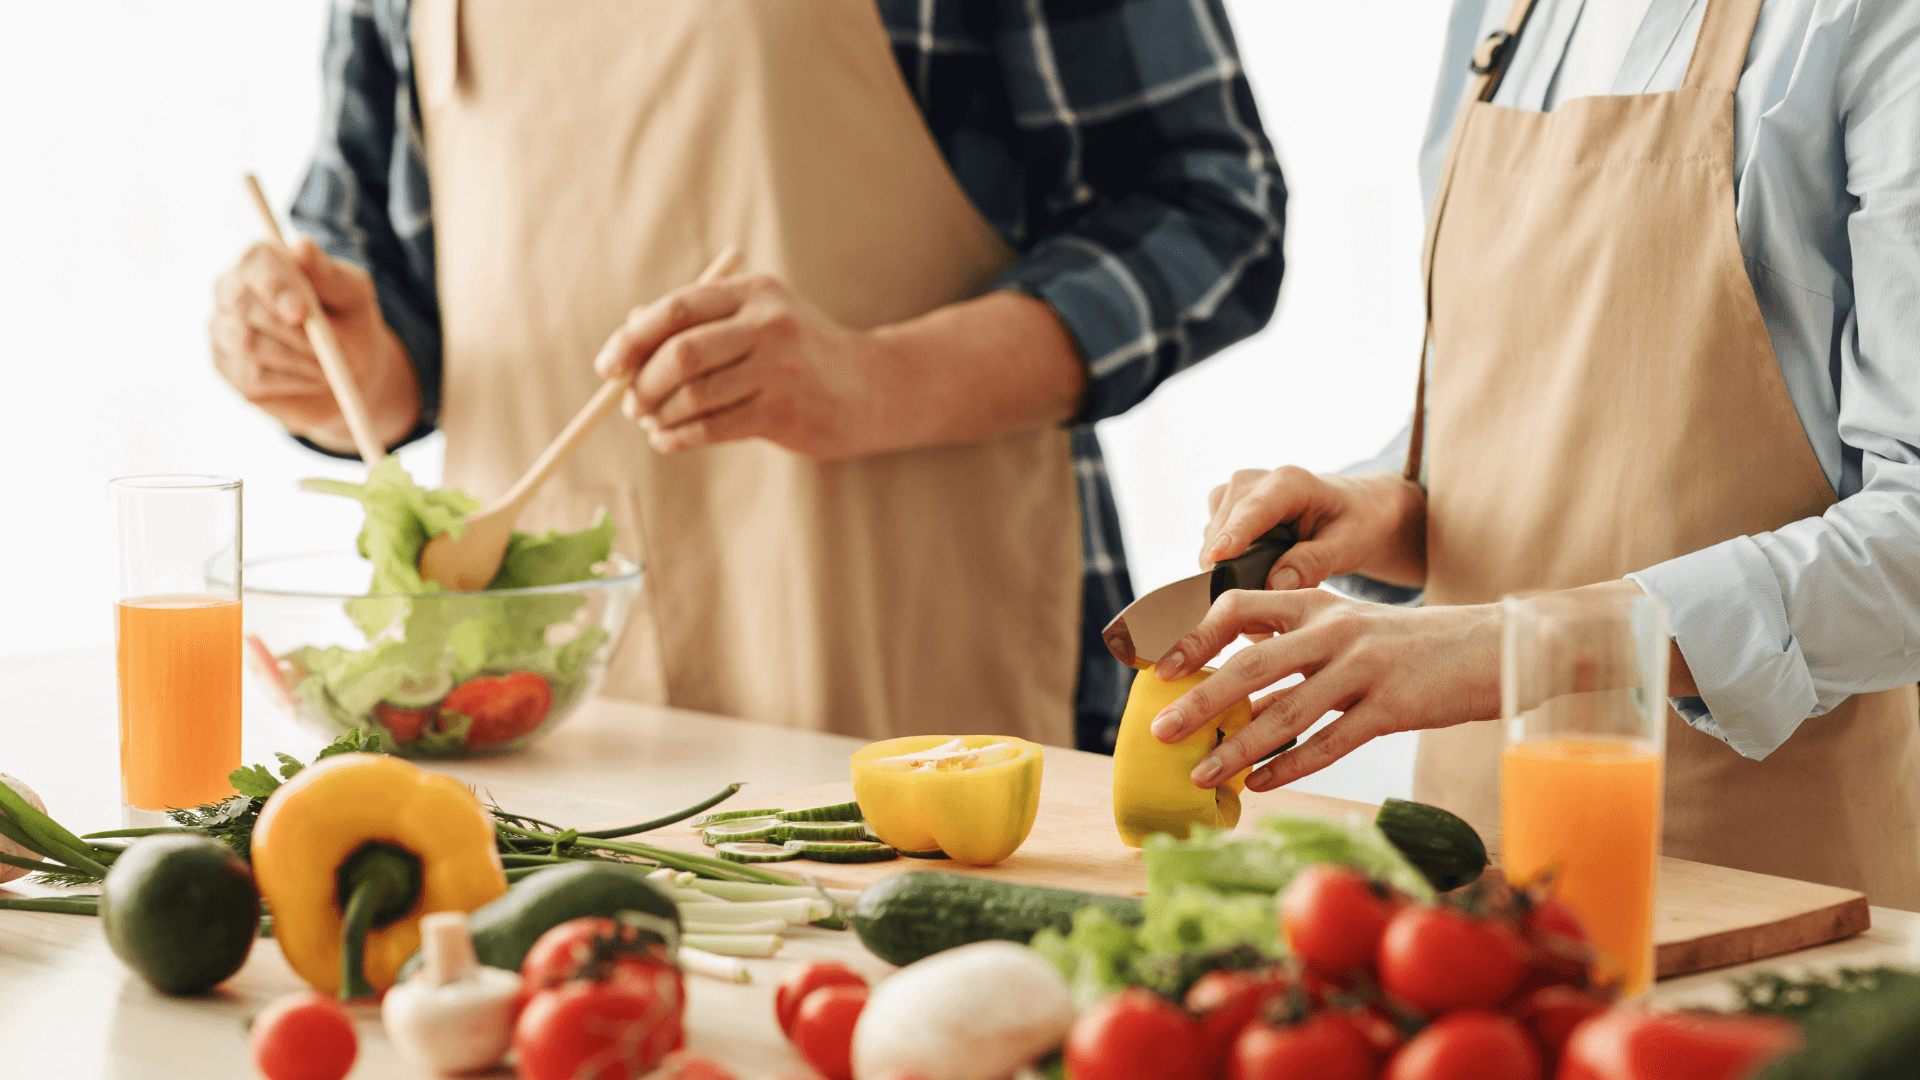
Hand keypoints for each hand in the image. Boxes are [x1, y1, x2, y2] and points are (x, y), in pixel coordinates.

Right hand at [209, 236, 419, 453]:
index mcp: (261, 262)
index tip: (302, 312)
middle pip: (244, 305)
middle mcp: (232, 292)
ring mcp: (224, 331)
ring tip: (328, 365)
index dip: (276, 287)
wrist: (352, 370)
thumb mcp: (353, 294)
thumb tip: (302, 246)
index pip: (254, 263)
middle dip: (291, 331)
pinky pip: (254, 377)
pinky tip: (313, 377)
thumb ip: (329, 273)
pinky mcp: (229, 369)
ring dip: (298, 359)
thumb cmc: (350, 321)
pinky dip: (293, 381)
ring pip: (249, 345)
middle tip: (326, 349)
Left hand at [593, 274, 889, 460]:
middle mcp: (767, 324)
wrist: (871, 387)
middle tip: (631, 403)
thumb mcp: (758, 319)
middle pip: (680, 353)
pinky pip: (713, 428)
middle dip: (643, 383)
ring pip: (694, 395)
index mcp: (753, 292)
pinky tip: (667, 441)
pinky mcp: (784, 412)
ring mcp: (779, 369)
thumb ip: (699, 320)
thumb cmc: (800, 353)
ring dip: (660, 415)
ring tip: (651, 423)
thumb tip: (628, 331)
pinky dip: (678, 438)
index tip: (608, 366)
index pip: (675, 309)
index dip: (631, 339)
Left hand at [1149, 589, 1501, 791]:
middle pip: (1250, 666)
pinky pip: (1330, 742)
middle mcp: (1334, 630)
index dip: (1195, 635)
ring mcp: (1365, 668)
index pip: (1239, 606)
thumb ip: (1296, 649)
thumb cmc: (1410, 646)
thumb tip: (1234, 688)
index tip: (1163, 668)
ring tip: (1202, 773)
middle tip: (1161, 732)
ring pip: (1286, 713)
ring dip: (1238, 748)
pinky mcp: (1393, 706)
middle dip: (1200, 701)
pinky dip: (1290, 766)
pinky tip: (1260, 784)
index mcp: (1316, 604)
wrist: (1492, 648)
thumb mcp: (1349, 629)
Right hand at [1201, 468, 1425, 590]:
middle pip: (1224, 531)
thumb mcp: (1348, 544)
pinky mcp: (1222, 511)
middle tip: (1257, 623)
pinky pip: (1211, 546)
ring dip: (1226, 574)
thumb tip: (1273, 585)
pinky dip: (1225, 569)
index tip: (1216, 560)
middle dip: (1231, 574)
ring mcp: (1233, 495)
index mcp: (1290, 483)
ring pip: (1212, 542)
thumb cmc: (1354, 523)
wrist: (1352, 509)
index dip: (1233, 535)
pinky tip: (1255, 578)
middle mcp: (1253, 481)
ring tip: (1262, 599)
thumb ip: (1314, 563)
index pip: (1254, 510)